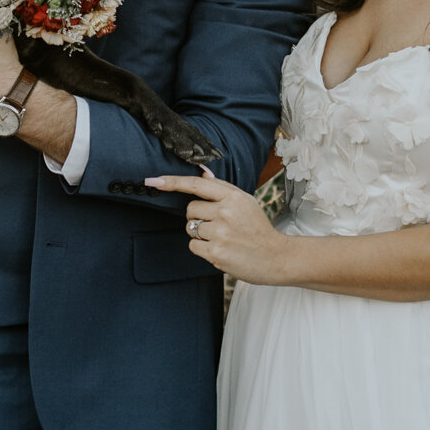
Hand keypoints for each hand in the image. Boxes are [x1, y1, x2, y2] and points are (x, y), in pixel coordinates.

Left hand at [144, 170, 287, 283]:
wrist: (276, 257)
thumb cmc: (258, 228)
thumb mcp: (245, 201)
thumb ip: (222, 188)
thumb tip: (202, 173)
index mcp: (233, 197)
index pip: (196, 185)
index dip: (172, 182)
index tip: (153, 180)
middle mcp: (226, 213)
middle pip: (189, 210)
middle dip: (198, 217)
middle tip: (219, 225)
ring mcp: (221, 234)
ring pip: (190, 228)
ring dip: (201, 234)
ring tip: (222, 238)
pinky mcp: (216, 253)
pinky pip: (193, 246)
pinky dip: (202, 249)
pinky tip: (220, 249)